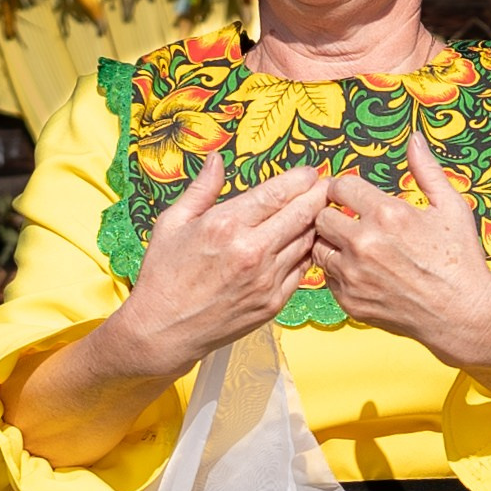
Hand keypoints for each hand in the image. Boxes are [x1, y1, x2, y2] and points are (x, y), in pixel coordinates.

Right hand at [116, 152, 328, 377]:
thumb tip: (216, 159)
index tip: (310, 172)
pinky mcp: (273, 303)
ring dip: (318, 223)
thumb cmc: (163, 274)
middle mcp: (251, 251)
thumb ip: (201, 189)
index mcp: (226, 225)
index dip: (300, 179)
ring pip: (306, 242)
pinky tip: (307, 242)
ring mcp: (265, 279)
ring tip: (323, 210)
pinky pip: (301, 269)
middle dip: (319, 195)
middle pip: (302, 214)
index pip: (277, 194)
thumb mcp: (172, 222)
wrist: (162, 331)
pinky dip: (307, 252)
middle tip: (328, 185)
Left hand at [312, 131, 490, 361]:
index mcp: (387, 214)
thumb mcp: (450, 207)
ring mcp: (354, 275)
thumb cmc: (460, 259)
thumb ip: (426, 169)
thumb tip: (414, 138)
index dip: (344, 188)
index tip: (351, 194)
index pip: (340, 186)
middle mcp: (364, 243)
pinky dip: (339, 271)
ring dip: (331, 242)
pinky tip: (362, 270)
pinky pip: (327, 277)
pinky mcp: (349, 300)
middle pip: (321, 215)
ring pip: (318, 246)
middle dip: (333, 213)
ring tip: (354, 244)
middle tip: (350, 219)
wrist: (463, 315)